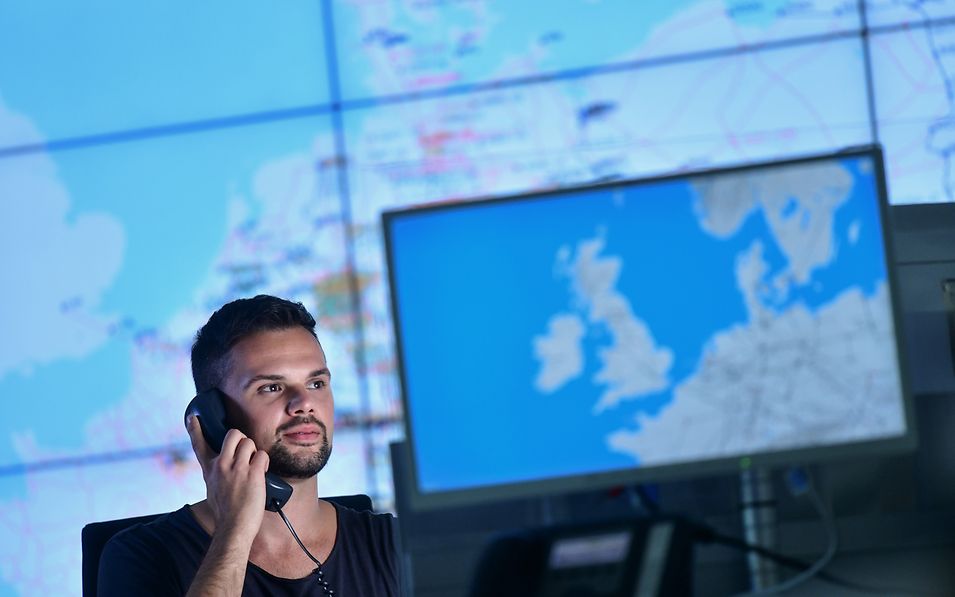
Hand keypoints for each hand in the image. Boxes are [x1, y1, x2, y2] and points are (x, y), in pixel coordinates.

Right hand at [187, 415, 268, 540]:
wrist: (233, 528)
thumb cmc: (226, 513)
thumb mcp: (213, 490)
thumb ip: (217, 475)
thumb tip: (225, 467)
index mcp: (209, 470)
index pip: (199, 445)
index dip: (195, 429)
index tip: (194, 417)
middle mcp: (220, 465)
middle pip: (233, 434)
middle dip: (243, 440)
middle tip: (247, 454)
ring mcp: (236, 468)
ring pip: (249, 442)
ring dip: (255, 453)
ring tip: (255, 467)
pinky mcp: (252, 473)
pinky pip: (262, 455)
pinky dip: (265, 462)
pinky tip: (263, 473)